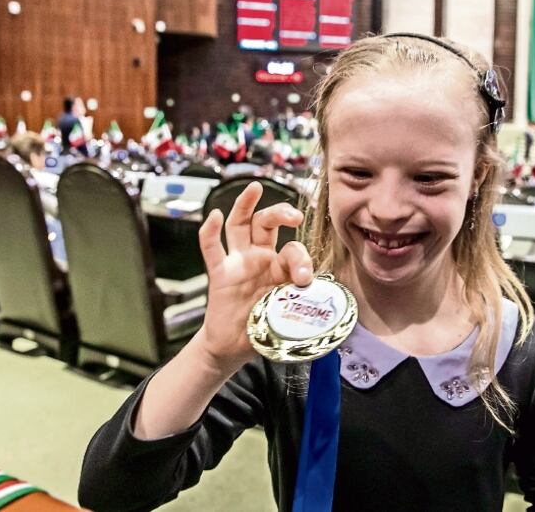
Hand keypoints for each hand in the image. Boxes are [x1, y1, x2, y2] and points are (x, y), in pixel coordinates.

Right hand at [195, 181, 313, 372]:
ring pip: (239, 226)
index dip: (300, 259)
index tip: (304, 278)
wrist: (235, 347)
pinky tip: (215, 215)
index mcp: (279, 265)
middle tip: (294, 216)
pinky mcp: (219, 274)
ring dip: (245, 205)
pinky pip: (212, 249)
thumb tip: (325, 305)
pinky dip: (210, 232)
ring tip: (255, 187)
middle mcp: (258, 257)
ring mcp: (238, 263)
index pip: (291, 248)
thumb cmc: (265, 326)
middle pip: (266, 223)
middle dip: (280, 213)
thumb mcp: (289, 312)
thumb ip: (303, 303)